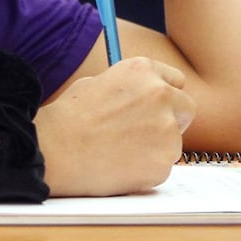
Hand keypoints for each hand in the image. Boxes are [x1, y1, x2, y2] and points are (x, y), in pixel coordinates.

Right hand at [35, 57, 195, 196]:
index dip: (164, 95)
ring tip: (119, 152)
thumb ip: (128, 89)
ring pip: (174, 142)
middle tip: (145, 132)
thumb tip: (142, 98)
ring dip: (156, 148)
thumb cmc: (68, 118)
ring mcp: (166, 131)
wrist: (54, 150)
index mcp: (143, 71)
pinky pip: (162, 167)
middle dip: (172, 120)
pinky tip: (119, 167)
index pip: (177, 81)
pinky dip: (145, 170)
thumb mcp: (95, 84)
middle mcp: (161, 95)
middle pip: (186, 109)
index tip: (152, 107)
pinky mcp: (163, 163)